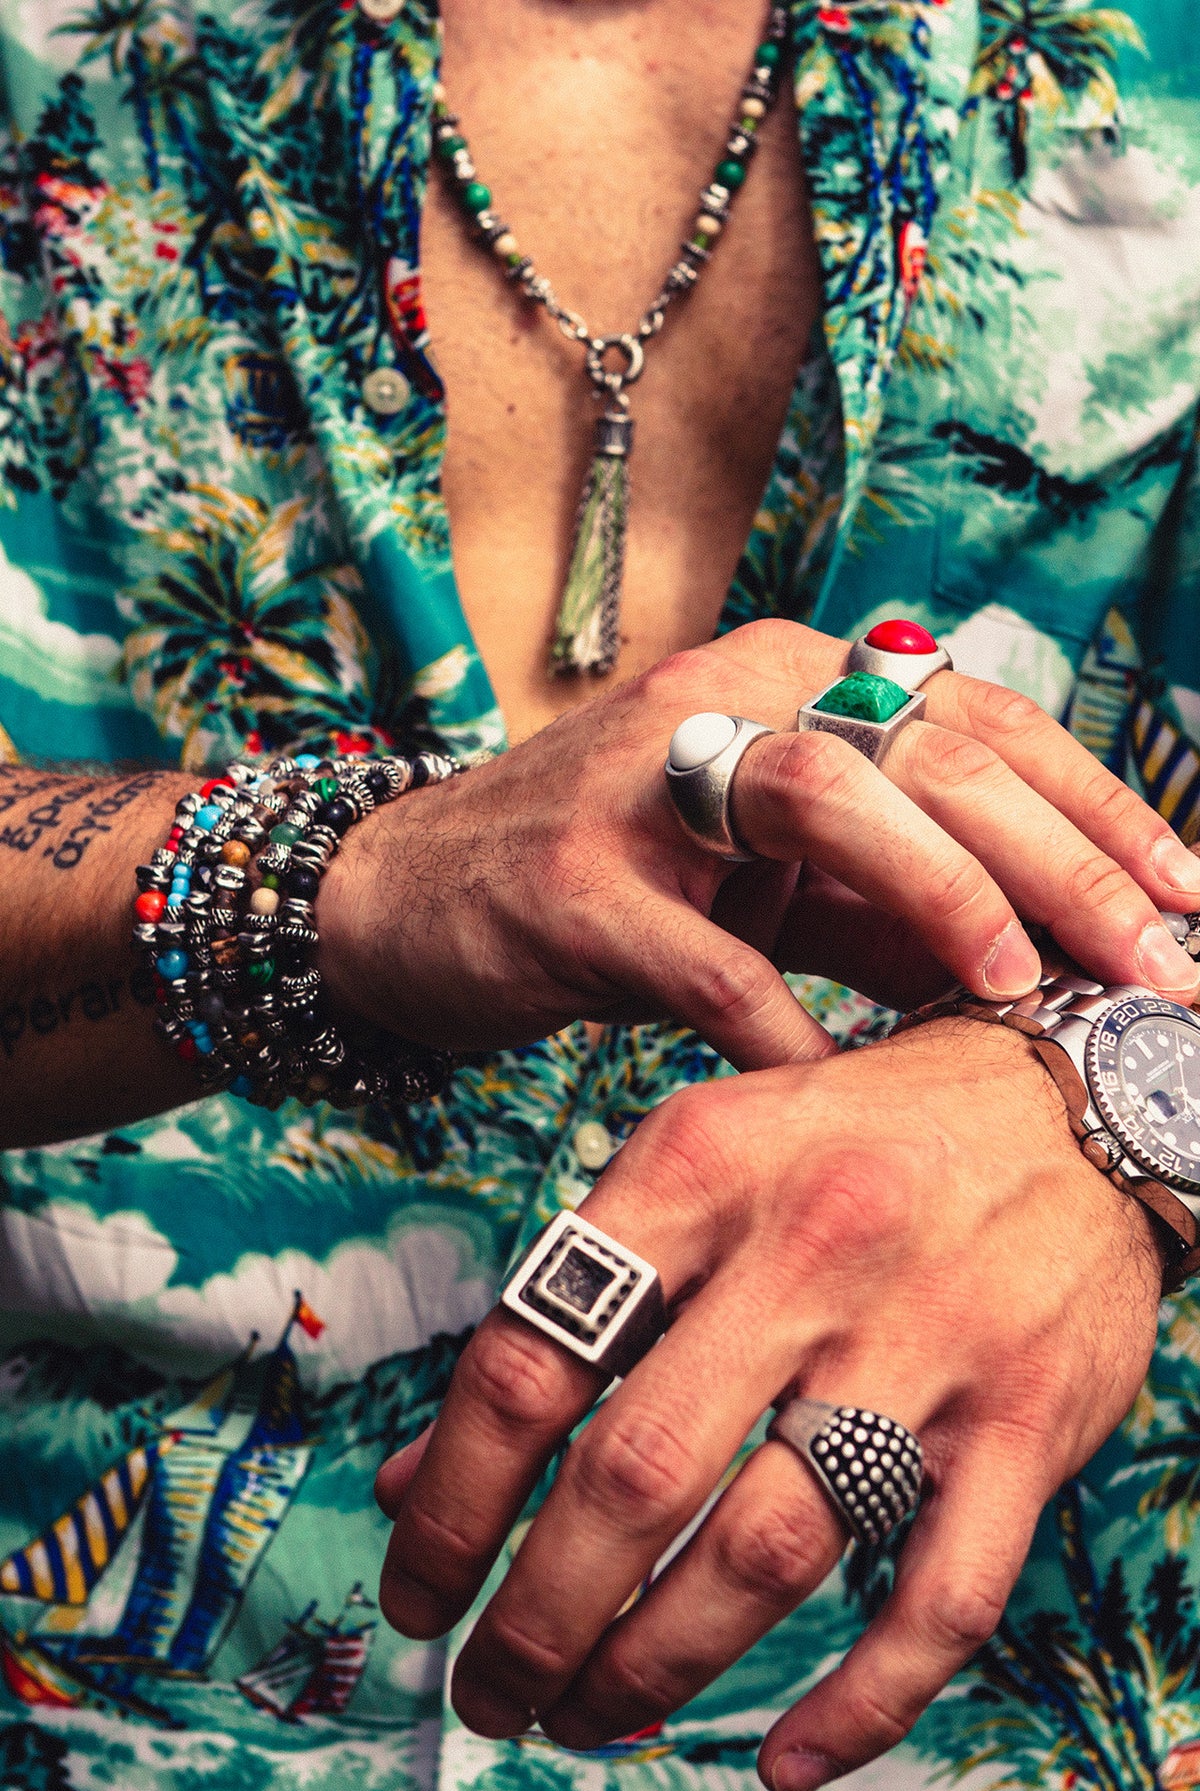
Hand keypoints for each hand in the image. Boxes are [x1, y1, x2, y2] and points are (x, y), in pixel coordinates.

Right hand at [321, 619, 1199, 1068]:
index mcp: (797, 676)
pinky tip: (845, 1092)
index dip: (1101, 810)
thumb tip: (1061, 969)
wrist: (414, 897)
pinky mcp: (574, 878)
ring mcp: (644, 778)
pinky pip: (705, 955)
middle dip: (1062, 858)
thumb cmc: (622, 884)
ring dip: (936, 892)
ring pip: (822, 799)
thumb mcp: (777, 882)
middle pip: (926, 749)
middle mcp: (730, 693)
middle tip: (1163, 964)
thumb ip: (901, 907)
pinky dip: (783, 1027)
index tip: (1195, 904)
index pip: (983, 723)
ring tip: (1020, 989)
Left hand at [375, 1019, 1164, 1790]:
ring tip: (593, 1716)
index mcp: (702, 1166)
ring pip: (767, 1554)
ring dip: (657, 1667)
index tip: (418, 1589)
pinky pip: (940, 1600)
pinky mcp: (1029, 1423)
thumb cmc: (856, 1139)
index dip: (451, 1499)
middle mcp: (812, 1247)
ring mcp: (929, 1339)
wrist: (1070, 1105)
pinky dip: (858, 1705)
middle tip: (493, 1690)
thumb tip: (420, 1475)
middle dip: (539, 1618)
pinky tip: (783, 1760)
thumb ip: (570, 1303)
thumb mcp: (699, 1164)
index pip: (534, 1356)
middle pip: (637, 1476)